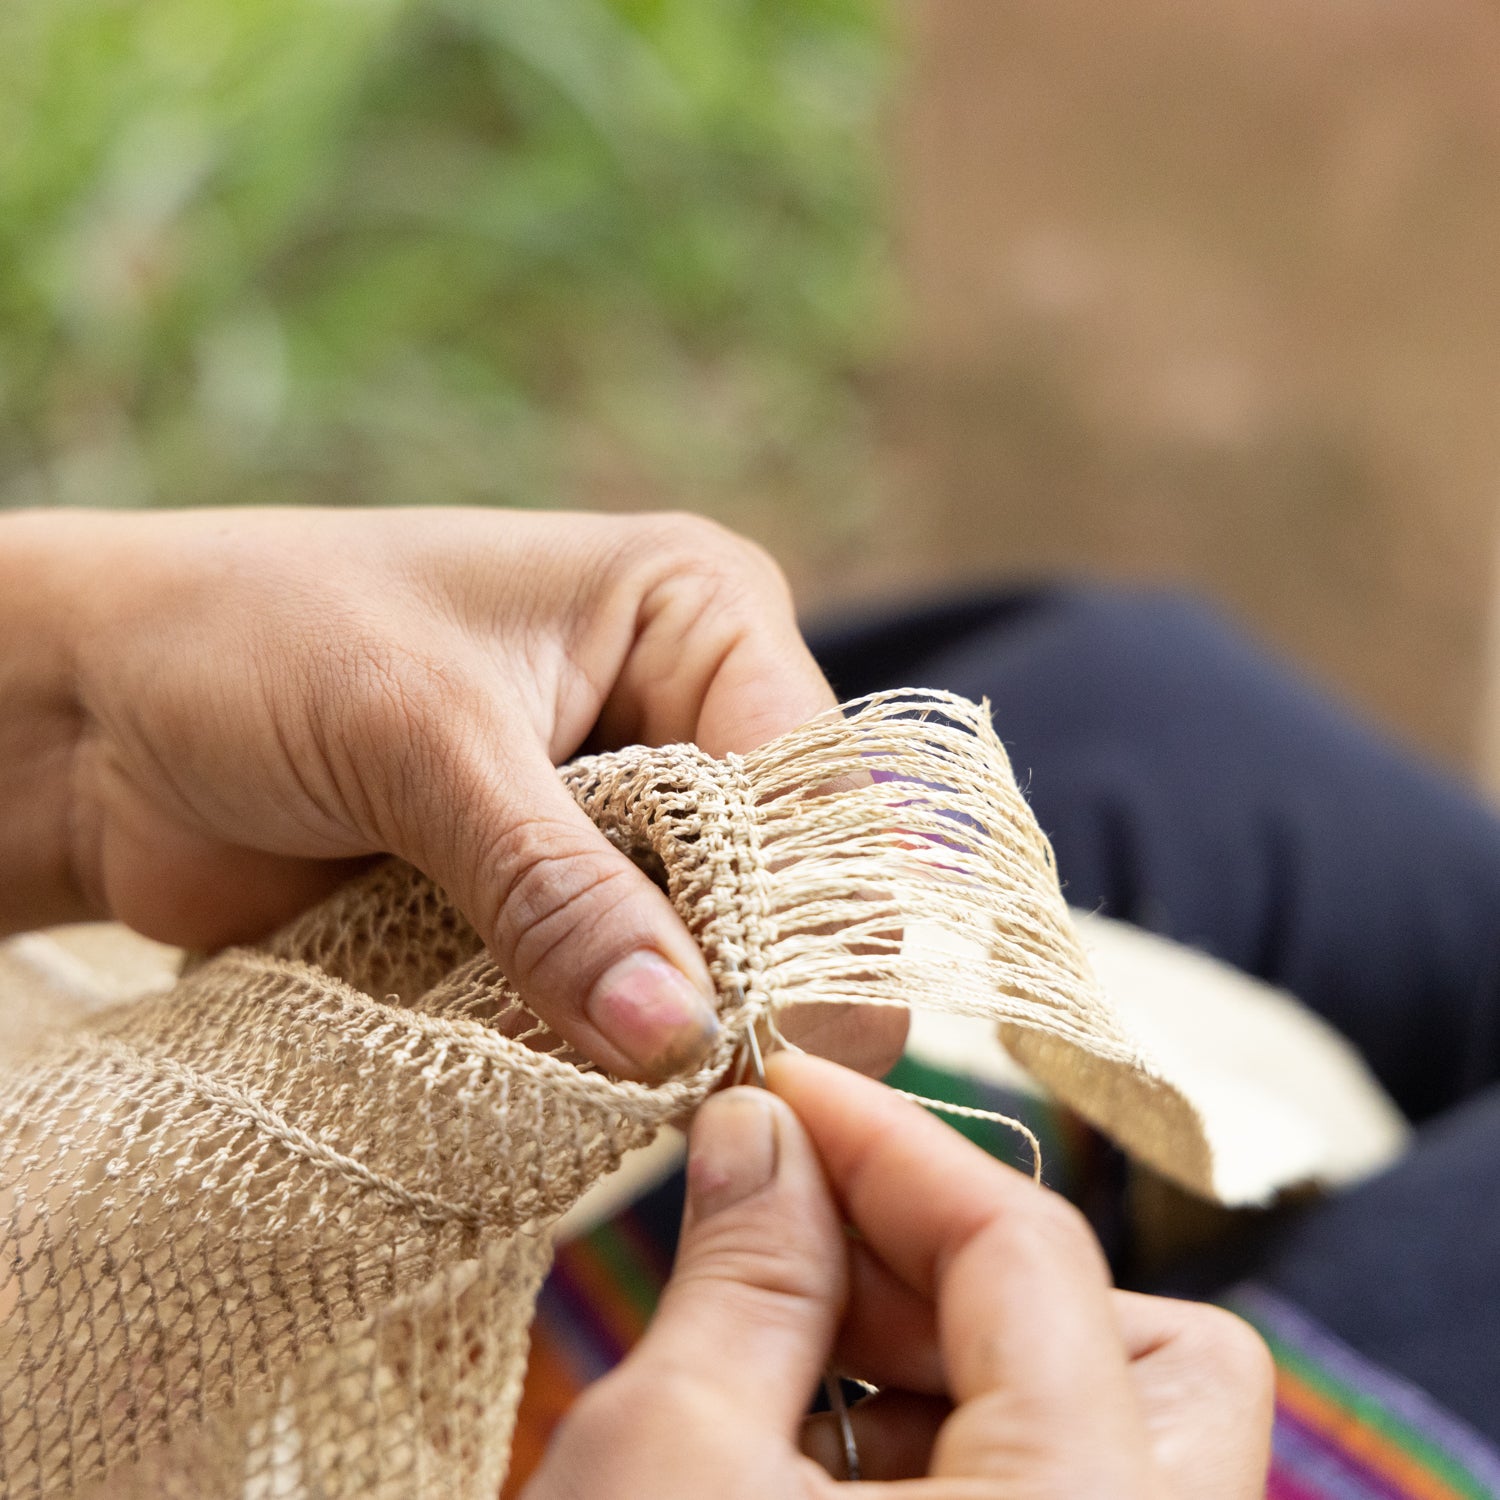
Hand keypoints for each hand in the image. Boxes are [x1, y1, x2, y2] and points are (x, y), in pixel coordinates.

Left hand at [0, 507, 901, 1079]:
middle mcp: (682, 709)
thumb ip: (555, 888)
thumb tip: (678, 1036)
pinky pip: (616, 994)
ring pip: (703, 949)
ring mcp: (620, 815)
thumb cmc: (254, 645)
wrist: (98, 717)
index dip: (809, 912)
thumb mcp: (422, 742)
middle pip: (777, 876)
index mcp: (695, 613)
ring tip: (606, 1080)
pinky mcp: (554, 900)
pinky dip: (593, 1047)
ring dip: (657, 1023)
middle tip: (689, 1083)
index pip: (812, 781)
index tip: (771, 1044)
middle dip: (738, 976)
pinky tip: (563, 1078)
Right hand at [525, 1054, 1273, 1497]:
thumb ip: (745, 1269)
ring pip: (1114, 1441)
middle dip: (970, 1261)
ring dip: (952, 1354)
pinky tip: (809, 1452)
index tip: (786, 1085)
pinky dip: (949, 1455)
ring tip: (787, 1343)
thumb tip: (763, 1129)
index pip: (1035, 1253)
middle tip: (805, 1230)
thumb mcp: (664, 1466)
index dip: (897, 1139)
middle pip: (1153, 1350)